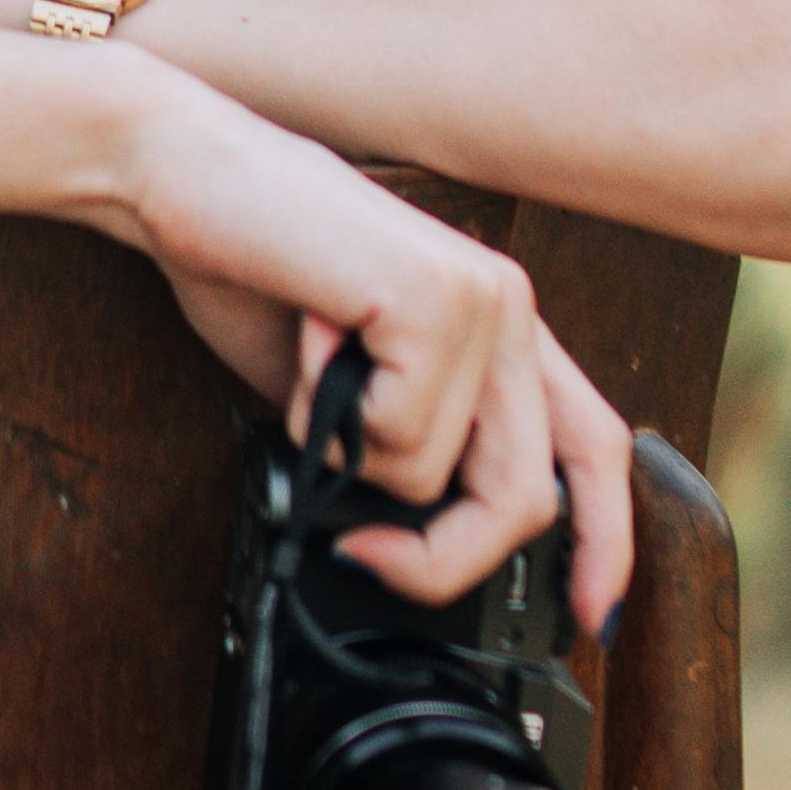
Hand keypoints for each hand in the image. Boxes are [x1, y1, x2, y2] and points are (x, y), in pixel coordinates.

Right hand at [98, 59, 634, 634]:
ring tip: (315, 375)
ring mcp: (481, 300)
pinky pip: (393, 435)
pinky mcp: (434, 299)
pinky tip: (311, 344)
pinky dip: (329, 419)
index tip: (592, 615)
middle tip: (362, 550)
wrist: (184, 174)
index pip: (595, 446)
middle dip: (438, 557)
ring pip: (437, 476)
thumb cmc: (256, 272)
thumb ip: (403, 450)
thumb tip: (408, 547)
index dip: (606, 541)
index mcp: (502, 327)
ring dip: (350, 457)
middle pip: (522, 496)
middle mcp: (509, 308)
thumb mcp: (349, 388)